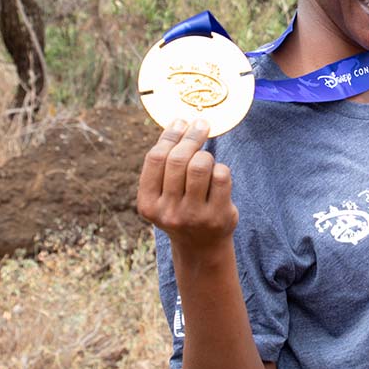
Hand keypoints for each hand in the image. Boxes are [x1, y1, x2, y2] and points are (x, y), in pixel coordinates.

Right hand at [137, 118, 238, 251]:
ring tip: (206, 158)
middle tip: (201, 124)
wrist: (201, 247)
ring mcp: (193, 215)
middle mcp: (168, 212)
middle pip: (178, 160)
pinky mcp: (217, 216)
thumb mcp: (164, 194)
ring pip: (200, 165)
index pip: (156, 159)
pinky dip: (221, 169)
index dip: (169, 136)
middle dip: (191, 137)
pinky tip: (217, 176)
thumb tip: (179, 122)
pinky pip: (221, 175)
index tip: (181, 121)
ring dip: (206, 155)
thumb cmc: (182, 209)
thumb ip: (166, 165)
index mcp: (147, 204)